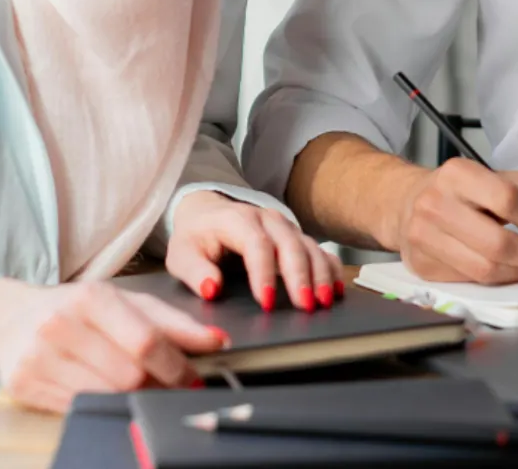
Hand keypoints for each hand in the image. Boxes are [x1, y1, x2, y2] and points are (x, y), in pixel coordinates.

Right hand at [0, 277, 226, 413]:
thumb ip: (171, 322)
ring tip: (144, 390)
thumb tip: (217, 341)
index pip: (146, 341)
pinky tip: (109, 394)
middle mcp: (61, 324)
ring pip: (106, 394)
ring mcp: (39, 356)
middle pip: (129, 374)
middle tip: (173, 390)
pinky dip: (103, 404)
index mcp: (91, 298)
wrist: (8, 319)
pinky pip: (79, 407)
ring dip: (135, 399)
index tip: (194, 380)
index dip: (176, 366)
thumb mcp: (123, 302)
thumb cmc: (75, 308)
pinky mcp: (24, 384)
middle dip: (159, 386)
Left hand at [167, 191, 341, 311]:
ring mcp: (285, 227)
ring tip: (323, 301)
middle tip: (306, 305)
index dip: (264, 273)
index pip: (256, 244)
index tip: (267, 302)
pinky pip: (320, 250)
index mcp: (236, 220)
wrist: (208, 213)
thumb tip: (211, 289)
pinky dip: (331, 269)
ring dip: (320, 275)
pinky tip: (335, 290)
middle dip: (300, 276)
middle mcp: (266, 219)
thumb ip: (193, 271)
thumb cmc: (196, 237)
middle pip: (290, 244)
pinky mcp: (297, 237)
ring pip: (310, 247)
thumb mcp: (182, 253)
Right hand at [395, 159, 517, 284]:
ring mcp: (423, 237)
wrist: (407, 203)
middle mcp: (435, 204)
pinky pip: (470, 282)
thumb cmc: (464, 193)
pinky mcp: (421, 265)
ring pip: (484, 269)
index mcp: (458, 174)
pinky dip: (497, 280)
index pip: (507, 199)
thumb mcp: (505, 180)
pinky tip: (506, 271)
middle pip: (496, 243)